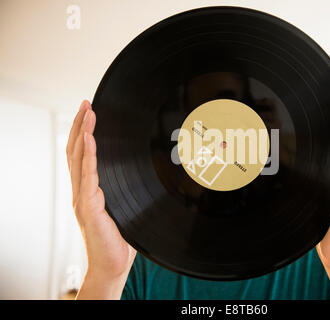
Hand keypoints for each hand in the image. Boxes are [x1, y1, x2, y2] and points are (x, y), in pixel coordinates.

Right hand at [66, 100, 135, 298]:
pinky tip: (89, 139)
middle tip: (85, 103)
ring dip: (82, 133)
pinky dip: (87, 155)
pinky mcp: (88, 207)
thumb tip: (143, 173)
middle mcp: (81, 191)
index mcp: (88, 190)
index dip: (83, 133)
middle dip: (80, 125)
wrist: (113, 264)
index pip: (81, 155)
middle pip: (75, 151)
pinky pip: (87, 176)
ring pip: (77, 158)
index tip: (89, 113)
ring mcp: (82, 198)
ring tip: (86, 112)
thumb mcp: (125, 206)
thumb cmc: (120, 238)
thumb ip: (126, 190)